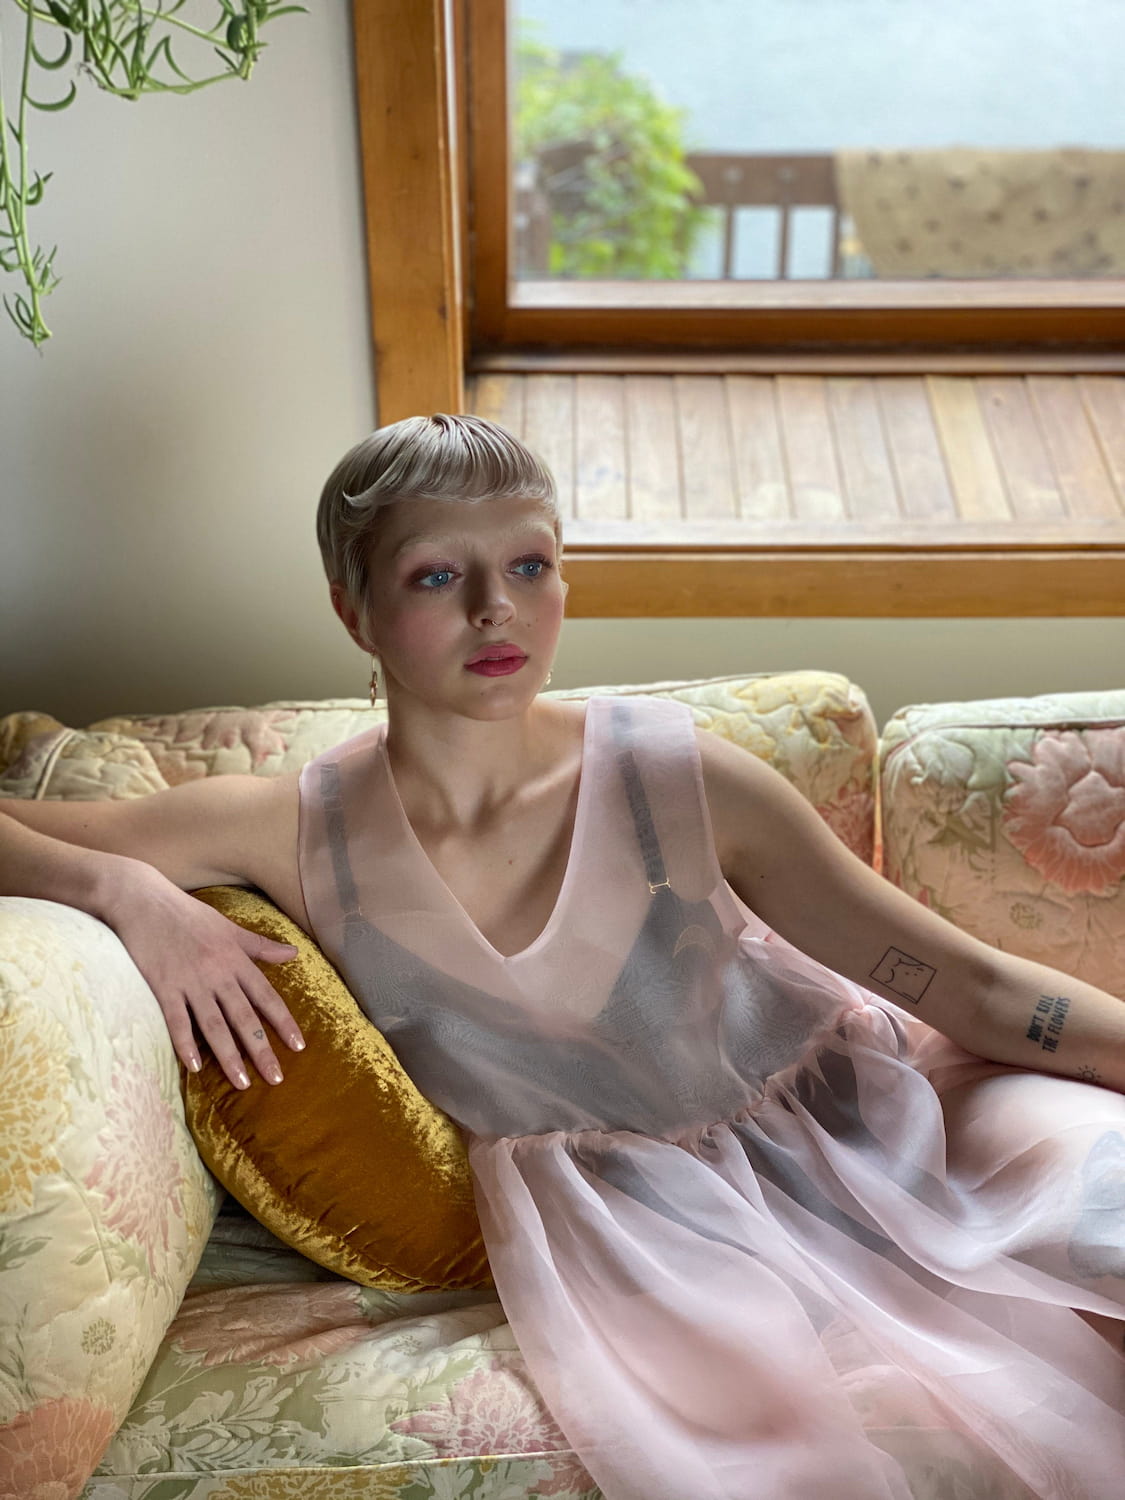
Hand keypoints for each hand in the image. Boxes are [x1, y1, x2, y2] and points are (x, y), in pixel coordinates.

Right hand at [104, 866, 304, 1088]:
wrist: (145, 901)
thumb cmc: (189, 915)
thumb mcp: (230, 928)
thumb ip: (260, 946)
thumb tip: (294, 953)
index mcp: (236, 959)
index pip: (266, 996)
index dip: (283, 1022)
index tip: (299, 1047)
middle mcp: (218, 973)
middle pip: (244, 1018)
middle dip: (261, 1050)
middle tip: (276, 1079)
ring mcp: (190, 982)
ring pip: (214, 1025)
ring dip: (229, 1056)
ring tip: (242, 1083)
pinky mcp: (163, 987)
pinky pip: (176, 1021)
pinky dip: (185, 1044)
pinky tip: (195, 1068)